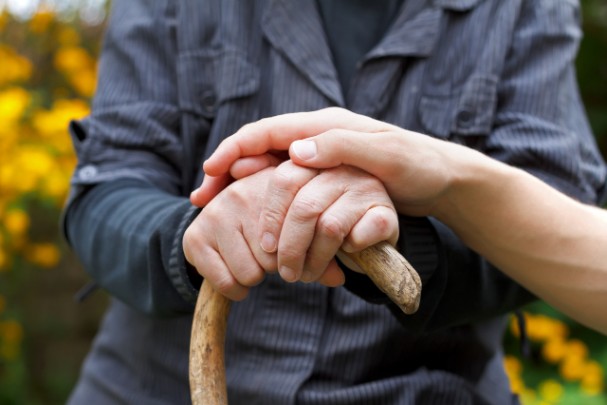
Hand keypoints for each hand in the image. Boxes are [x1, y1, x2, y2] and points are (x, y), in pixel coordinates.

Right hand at [183, 167, 346, 299]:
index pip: (301, 233)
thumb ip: (321, 247)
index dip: (301, 255)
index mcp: (275, 183)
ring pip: (252, 273)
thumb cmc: (269, 221)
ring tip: (252, 261)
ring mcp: (217, 212)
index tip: (299, 259)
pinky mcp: (195, 236)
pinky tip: (236, 274)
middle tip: (270, 257)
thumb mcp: (297, 224)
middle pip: (276, 258)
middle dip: (276, 266)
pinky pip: (227, 282)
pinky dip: (235, 289)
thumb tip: (339, 279)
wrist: (215, 215)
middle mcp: (243, 192)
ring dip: (255, 277)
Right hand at [193, 107, 463, 217]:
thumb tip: (295, 151)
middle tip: (202, 198)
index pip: (267, 132)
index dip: (234, 150)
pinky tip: (253, 216)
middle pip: (258, 149)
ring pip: (267, 168)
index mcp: (324, 126)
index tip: (210, 172)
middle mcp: (316, 138)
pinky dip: (263, 197)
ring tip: (215, 207)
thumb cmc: (417, 164)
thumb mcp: (385, 154)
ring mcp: (319, 157)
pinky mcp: (325, 177)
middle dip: (227, 170)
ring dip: (239, 186)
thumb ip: (341, 147)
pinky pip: (283, 184)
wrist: (441, 178)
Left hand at [258, 160, 397, 283]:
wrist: (371, 240)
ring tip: (306, 275)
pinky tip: (345, 256)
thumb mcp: (292, 210)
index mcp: (315, 161)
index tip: (265, 247)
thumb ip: (264, 196)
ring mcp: (366, 188)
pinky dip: (347, 254)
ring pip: (328, 226)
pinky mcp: (386, 212)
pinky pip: (358, 237)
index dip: (270, 216)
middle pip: (304, 206)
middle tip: (285, 273)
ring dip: (314, 260)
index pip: (284, 179)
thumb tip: (225, 178)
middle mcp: (341, 168)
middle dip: (290, 247)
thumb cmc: (323, 225)